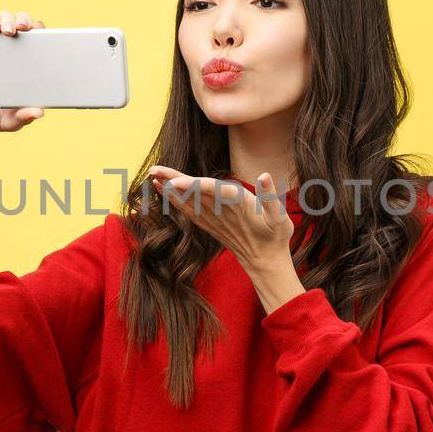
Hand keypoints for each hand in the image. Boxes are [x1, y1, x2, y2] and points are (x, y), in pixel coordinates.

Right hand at [0, 10, 47, 136]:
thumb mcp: (7, 121)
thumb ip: (22, 117)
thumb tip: (40, 113)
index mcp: (21, 65)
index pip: (37, 42)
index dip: (44, 35)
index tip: (51, 38)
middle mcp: (7, 52)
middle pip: (21, 25)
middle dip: (28, 21)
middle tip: (29, 29)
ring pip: (2, 21)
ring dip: (10, 19)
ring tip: (13, 30)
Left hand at [147, 166, 295, 272]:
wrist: (265, 261)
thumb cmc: (275, 236)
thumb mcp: (280, 217)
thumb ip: (270, 197)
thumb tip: (265, 176)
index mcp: (238, 204)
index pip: (211, 191)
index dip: (192, 185)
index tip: (173, 181)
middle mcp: (221, 211)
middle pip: (194, 192)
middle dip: (173, 180)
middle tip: (153, 170)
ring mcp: (213, 219)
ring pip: (188, 200)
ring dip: (170, 189)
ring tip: (152, 176)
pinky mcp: (210, 224)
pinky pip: (189, 211)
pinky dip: (176, 200)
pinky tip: (165, 192)